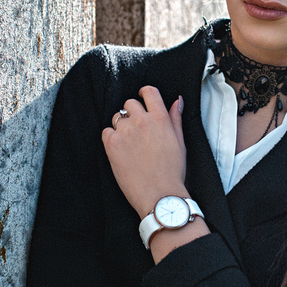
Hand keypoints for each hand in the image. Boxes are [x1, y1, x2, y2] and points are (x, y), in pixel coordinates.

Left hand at [101, 86, 187, 218]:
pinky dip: (111, 139)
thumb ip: (175, 119)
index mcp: (160, 118)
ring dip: (121, 126)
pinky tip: (121, 151)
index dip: (144, 93)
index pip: (149, 92)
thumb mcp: (180, 142)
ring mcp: (126, 132)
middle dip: (132, 113)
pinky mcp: (112, 144)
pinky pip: (106, 132)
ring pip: (117, 118)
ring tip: (130, 144)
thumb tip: (177, 101)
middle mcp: (142, 121)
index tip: (141, 99)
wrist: (159, 194)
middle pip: (130, 103)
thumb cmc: (172, 172)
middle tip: (136, 130)